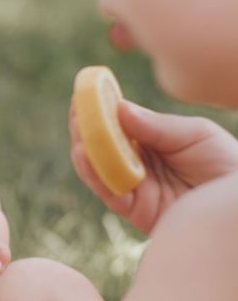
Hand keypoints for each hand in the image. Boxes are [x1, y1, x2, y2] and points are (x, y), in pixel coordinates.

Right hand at [70, 100, 237, 234]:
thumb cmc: (227, 164)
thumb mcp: (194, 135)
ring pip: (98, 170)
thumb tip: (119, 108)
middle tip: (77, 109)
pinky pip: (109, 193)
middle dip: (84, 128)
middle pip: (100, 147)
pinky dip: (94, 174)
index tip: (84, 90)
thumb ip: (157, 126)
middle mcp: (138, 165)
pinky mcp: (137, 211)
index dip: (97, 110)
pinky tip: (86, 154)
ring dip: (83, 149)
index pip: (116, 126)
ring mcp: (135, 188)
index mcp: (150, 143)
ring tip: (78, 128)